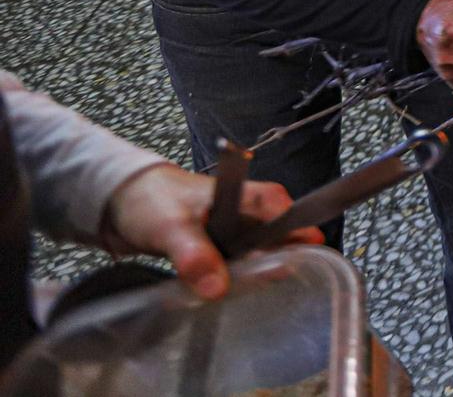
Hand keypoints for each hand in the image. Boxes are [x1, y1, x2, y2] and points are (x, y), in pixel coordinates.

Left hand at [102, 164, 321, 299]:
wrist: (120, 202)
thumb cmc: (151, 200)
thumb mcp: (171, 227)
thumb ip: (194, 256)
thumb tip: (219, 288)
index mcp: (246, 195)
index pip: (283, 211)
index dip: (296, 235)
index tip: (300, 260)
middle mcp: (248, 213)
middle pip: (279, 236)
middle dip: (282, 259)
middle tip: (279, 281)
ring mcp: (235, 232)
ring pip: (260, 254)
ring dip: (257, 272)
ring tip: (253, 290)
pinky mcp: (220, 249)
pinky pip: (239, 266)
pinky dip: (237, 278)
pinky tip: (231, 290)